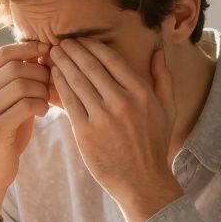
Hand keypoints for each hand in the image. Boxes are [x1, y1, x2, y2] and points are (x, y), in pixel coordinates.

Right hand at [0, 41, 51, 221]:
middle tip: (50, 84)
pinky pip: (27, 105)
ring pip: (22, 85)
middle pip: (15, 67)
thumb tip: (44, 51)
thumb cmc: (4, 131)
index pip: (3, 53)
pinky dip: (41, 105)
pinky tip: (43, 112)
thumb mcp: (6, 101)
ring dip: (42, 90)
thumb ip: (18, 79)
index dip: (29, 48)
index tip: (48, 52)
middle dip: (39, 73)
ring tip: (46, 99)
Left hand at [49, 37, 183, 221]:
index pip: (111, 59)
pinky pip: (69, 101)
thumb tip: (157, 51)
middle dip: (73, 50)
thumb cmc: (154, 145)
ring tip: (52, 53)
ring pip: (77, 81)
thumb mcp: (167, 109)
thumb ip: (163, 78)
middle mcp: (121, 101)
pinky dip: (59, 85)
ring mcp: (102, 116)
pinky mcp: (85, 132)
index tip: (80, 40)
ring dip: (62, 63)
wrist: (142, 182)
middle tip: (60, 41)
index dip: (92, 46)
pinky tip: (53, 75)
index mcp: (141, 92)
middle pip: (90, 66)